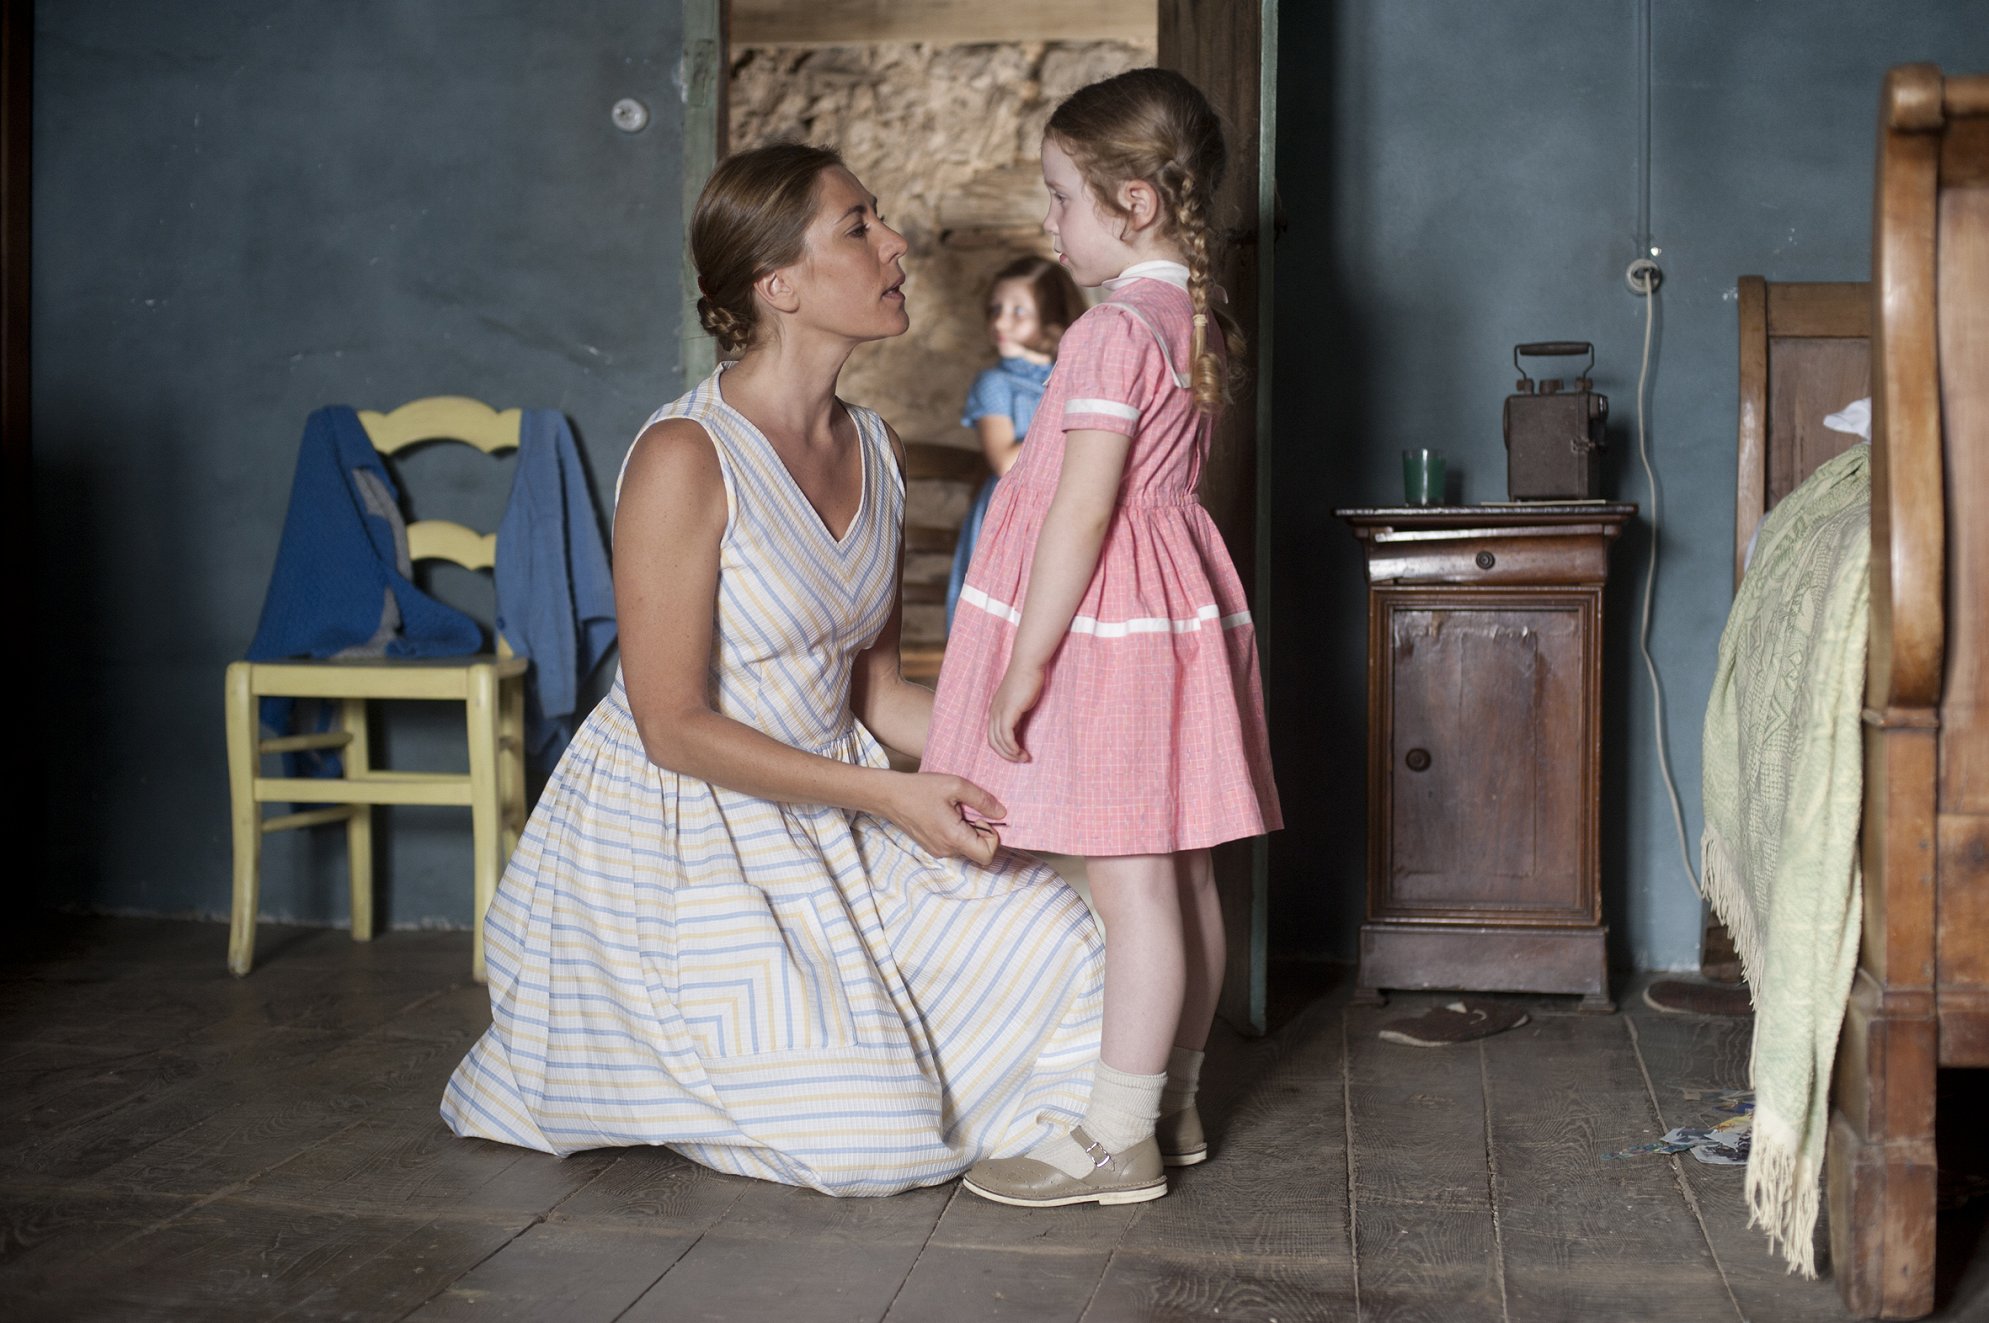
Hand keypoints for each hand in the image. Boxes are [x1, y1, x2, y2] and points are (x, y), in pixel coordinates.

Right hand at [882, 772, 1005, 864]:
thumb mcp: (955, 785)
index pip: (987, 855)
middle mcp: (946, 850)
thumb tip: (1002, 813)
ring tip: (955, 810)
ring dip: (968, 830)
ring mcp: (938, 851)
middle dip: (981, 831)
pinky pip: (954, 844)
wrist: (889, 796)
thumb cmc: (920, 789)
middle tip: (968, 810)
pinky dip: (957, 831)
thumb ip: (982, 799)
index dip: (993, 837)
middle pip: (978, 851)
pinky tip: (945, 814)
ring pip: (966, 847)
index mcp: (954, 837)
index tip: (983, 818)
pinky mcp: (932, 847)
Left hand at [987, 660, 1043, 762]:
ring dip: (1012, 754)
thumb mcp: (1020, 702)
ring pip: (999, 741)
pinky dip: (1013, 747)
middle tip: (1022, 760)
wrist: (1028, 664)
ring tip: (1025, 758)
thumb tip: (1018, 730)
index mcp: (995, 710)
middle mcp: (994, 712)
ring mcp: (999, 712)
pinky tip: (1021, 751)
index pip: (993, 736)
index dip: (1004, 749)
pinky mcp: (1008, 711)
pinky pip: (1006, 736)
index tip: (1018, 753)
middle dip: (1007, 755)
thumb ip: (1017, 716)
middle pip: (993, 742)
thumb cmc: (1027, 680)